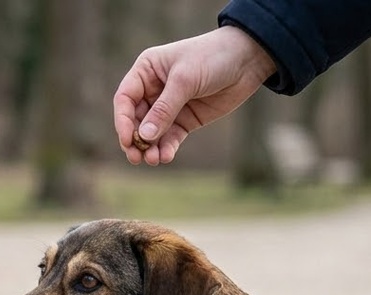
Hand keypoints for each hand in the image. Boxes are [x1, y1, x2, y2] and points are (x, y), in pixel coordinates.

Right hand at [114, 26, 275, 165]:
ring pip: (151, 132)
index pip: (125, 98)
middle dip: (135, 139)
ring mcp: (169, 107)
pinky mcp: (185, 120)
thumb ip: (164, 109)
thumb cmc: (213, 57)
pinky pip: (170, 137)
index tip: (127, 139)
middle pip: (135, 119)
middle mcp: (153, 89)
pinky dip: (166, 148)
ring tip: (153, 160)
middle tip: (136, 157)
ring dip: (149, 148)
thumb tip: (144, 136)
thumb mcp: (186, 80)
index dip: (122, 120)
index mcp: (147, 71)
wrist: (247, 60)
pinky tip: (166, 156)